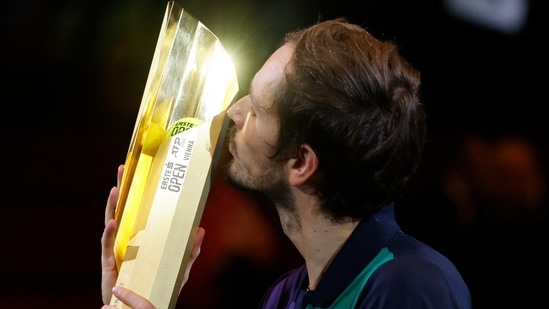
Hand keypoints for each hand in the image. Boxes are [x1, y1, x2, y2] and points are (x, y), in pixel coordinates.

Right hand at [101, 165, 205, 306]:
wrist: (144, 305)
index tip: (140, 171)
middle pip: (123, 209)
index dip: (138, 191)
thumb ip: (190, 251)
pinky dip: (109, 234)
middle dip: (122, 189)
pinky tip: (112, 222)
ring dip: (112, 206)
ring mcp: (117, 249)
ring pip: (112, 222)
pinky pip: (108, 246)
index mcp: (141, 236)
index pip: (138, 209)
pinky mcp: (110, 264)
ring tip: (115, 189)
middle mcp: (127, 238)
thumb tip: (200, 230)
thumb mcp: (179, 267)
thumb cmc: (157, 285)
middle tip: (123, 169)